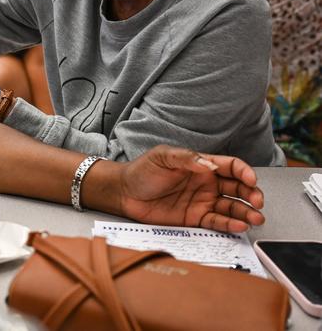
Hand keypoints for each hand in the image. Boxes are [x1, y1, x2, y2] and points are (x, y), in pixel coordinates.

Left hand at [119, 145, 264, 232]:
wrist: (124, 193)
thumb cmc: (142, 171)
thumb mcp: (162, 157)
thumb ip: (186, 158)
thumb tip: (208, 163)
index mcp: (201, 165)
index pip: (230, 166)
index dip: (244, 172)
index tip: (251, 179)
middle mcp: (206, 184)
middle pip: (237, 188)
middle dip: (251, 194)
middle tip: (258, 201)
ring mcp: (202, 202)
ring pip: (231, 207)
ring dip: (246, 212)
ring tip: (256, 218)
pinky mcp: (195, 218)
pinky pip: (217, 222)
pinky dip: (229, 225)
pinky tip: (238, 226)